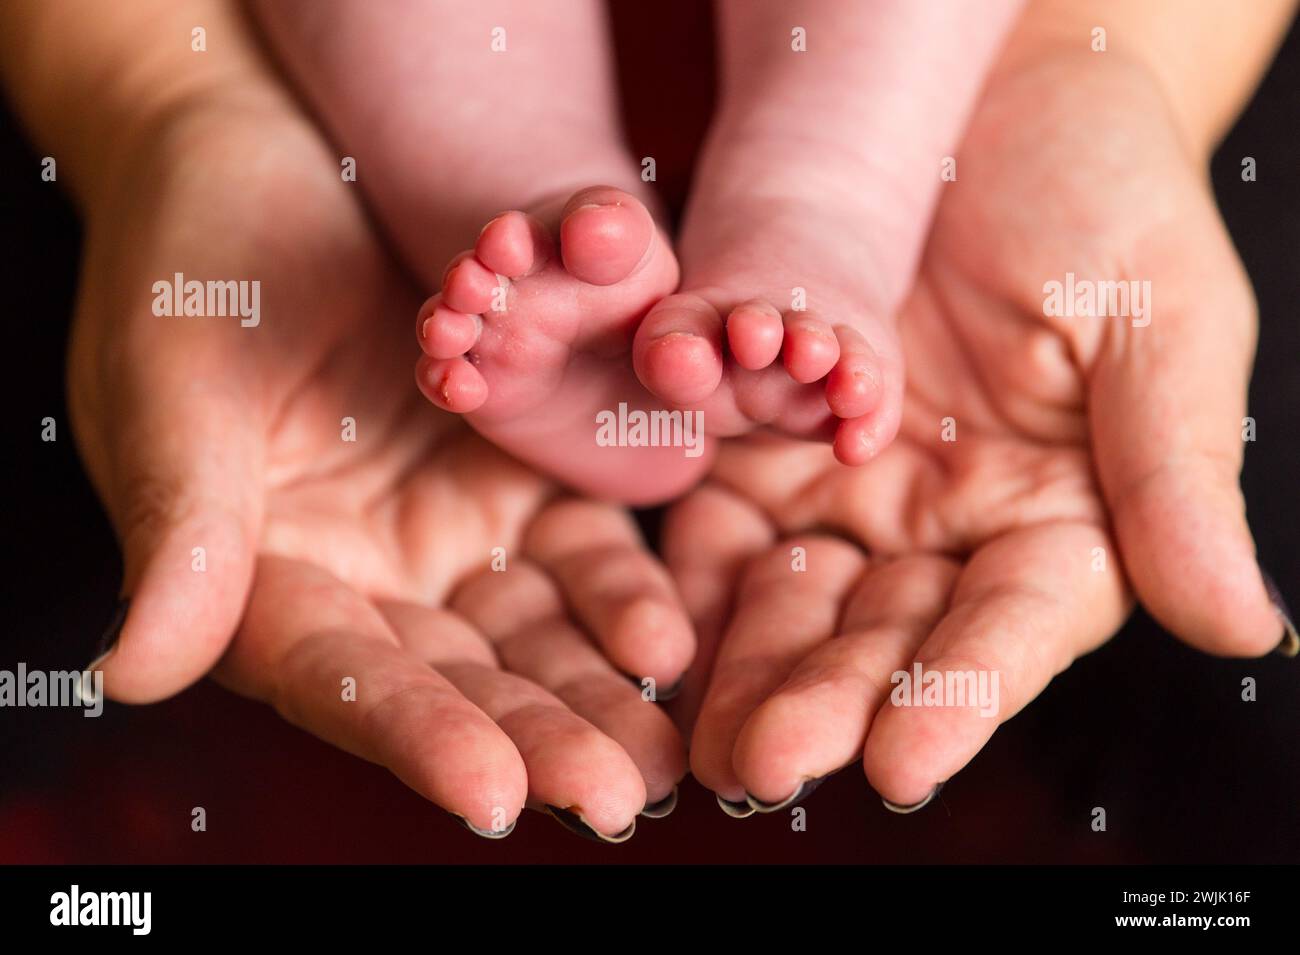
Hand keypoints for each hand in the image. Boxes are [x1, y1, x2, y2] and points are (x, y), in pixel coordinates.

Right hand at [72, 97, 689, 837]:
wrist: (262, 159)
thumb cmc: (192, 262)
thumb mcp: (178, 385)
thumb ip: (181, 527)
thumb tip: (139, 670)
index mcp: (264, 577)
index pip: (342, 677)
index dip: (415, 736)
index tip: (493, 793)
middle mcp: (366, 575)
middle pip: (457, 677)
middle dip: (537, 735)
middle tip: (616, 793)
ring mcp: (447, 528)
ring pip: (531, 630)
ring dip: (597, 688)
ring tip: (664, 748)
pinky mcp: (515, 473)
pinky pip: (578, 547)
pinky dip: (621, 591)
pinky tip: (668, 633)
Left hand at [662, 49, 1289, 812]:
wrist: (986, 103)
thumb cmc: (1101, 195)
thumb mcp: (1158, 324)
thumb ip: (1175, 476)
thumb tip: (1243, 626)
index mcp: (1059, 520)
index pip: (1010, 628)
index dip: (960, 695)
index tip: (904, 761)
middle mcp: (948, 528)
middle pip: (884, 635)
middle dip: (826, 699)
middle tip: (768, 763)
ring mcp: (851, 492)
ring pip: (792, 600)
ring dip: (744, 665)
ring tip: (701, 736)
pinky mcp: (767, 445)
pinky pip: (720, 523)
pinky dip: (688, 574)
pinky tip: (652, 627)